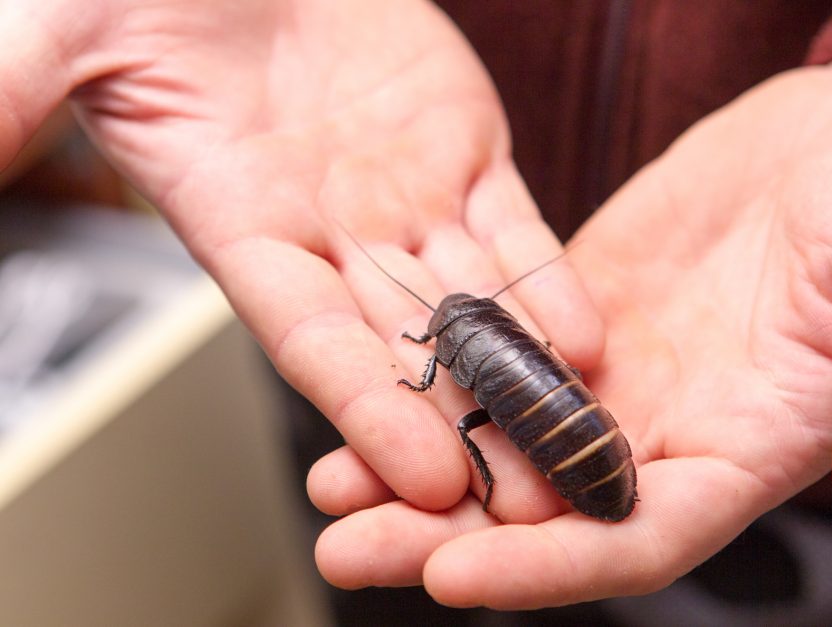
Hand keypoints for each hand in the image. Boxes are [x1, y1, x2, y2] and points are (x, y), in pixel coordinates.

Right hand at [1, 2, 600, 510]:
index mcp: (245, 231)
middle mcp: (334, 238)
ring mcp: (409, 200)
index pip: (313, 344)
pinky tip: (585, 339)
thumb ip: (14, 111)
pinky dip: (549, 284)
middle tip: (522, 500)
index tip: (423, 479)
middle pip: (406, 354)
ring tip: (571, 437)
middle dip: (463, 426)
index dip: (367, 411)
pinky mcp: (466, 153)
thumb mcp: (64, 39)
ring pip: (474, 306)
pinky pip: (516, 231)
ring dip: (522, 375)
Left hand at [311, 56, 831, 607]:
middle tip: (348, 550)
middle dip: (443, 533)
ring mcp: (613, 366)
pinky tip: (371, 383)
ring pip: (500, 433)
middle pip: (540, 508)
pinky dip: (438, 375)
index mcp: (741, 449)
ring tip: (328, 484)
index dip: (547, 566)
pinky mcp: (576, 304)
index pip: (630, 538)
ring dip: (416, 462)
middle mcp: (663, 426)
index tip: (455, 578)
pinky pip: (495, 348)